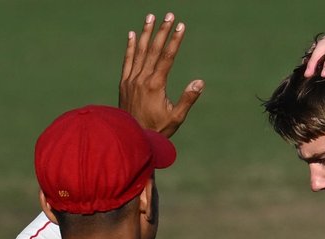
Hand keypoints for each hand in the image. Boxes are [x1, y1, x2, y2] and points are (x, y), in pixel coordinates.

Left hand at [119, 12, 203, 136]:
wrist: (130, 138)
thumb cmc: (157, 130)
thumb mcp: (176, 118)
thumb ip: (187, 99)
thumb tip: (200, 82)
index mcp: (156, 85)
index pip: (167, 57)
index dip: (175, 40)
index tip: (181, 26)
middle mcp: (142, 79)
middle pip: (154, 49)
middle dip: (162, 30)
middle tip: (169, 14)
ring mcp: (131, 80)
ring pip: (140, 51)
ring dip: (146, 33)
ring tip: (150, 17)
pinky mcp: (124, 83)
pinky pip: (127, 61)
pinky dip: (130, 47)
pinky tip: (133, 34)